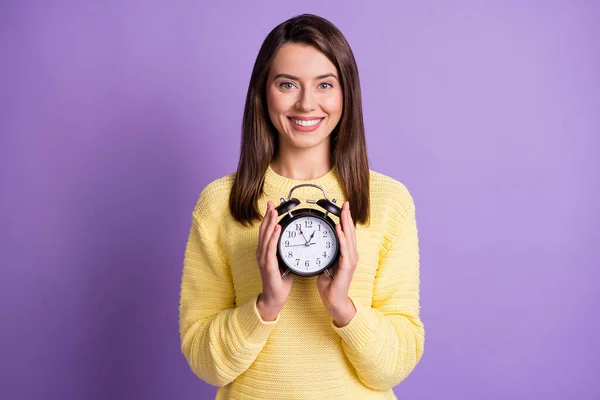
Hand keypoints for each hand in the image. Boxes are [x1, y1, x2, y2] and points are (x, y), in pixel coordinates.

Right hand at [256, 201, 292, 320]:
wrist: (275, 297)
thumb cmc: (279, 281)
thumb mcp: (283, 262)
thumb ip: (284, 251)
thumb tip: (292, 241)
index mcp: (265, 251)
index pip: (266, 231)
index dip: (268, 218)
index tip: (272, 207)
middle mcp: (262, 253)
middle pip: (264, 230)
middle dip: (268, 216)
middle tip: (271, 203)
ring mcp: (263, 259)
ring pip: (266, 236)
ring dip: (270, 222)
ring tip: (274, 212)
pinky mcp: (268, 265)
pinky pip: (271, 248)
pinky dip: (274, 237)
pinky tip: (277, 228)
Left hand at [316, 201, 357, 326]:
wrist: (334, 300)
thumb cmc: (330, 284)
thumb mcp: (326, 263)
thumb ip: (326, 253)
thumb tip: (319, 244)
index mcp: (346, 253)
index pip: (346, 233)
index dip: (345, 220)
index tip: (342, 208)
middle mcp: (351, 254)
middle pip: (350, 231)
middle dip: (347, 216)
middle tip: (345, 204)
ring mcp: (350, 260)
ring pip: (349, 237)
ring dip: (346, 223)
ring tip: (343, 212)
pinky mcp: (347, 266)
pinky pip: (344, 248)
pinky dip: (342, 237)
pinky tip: (339, 229)